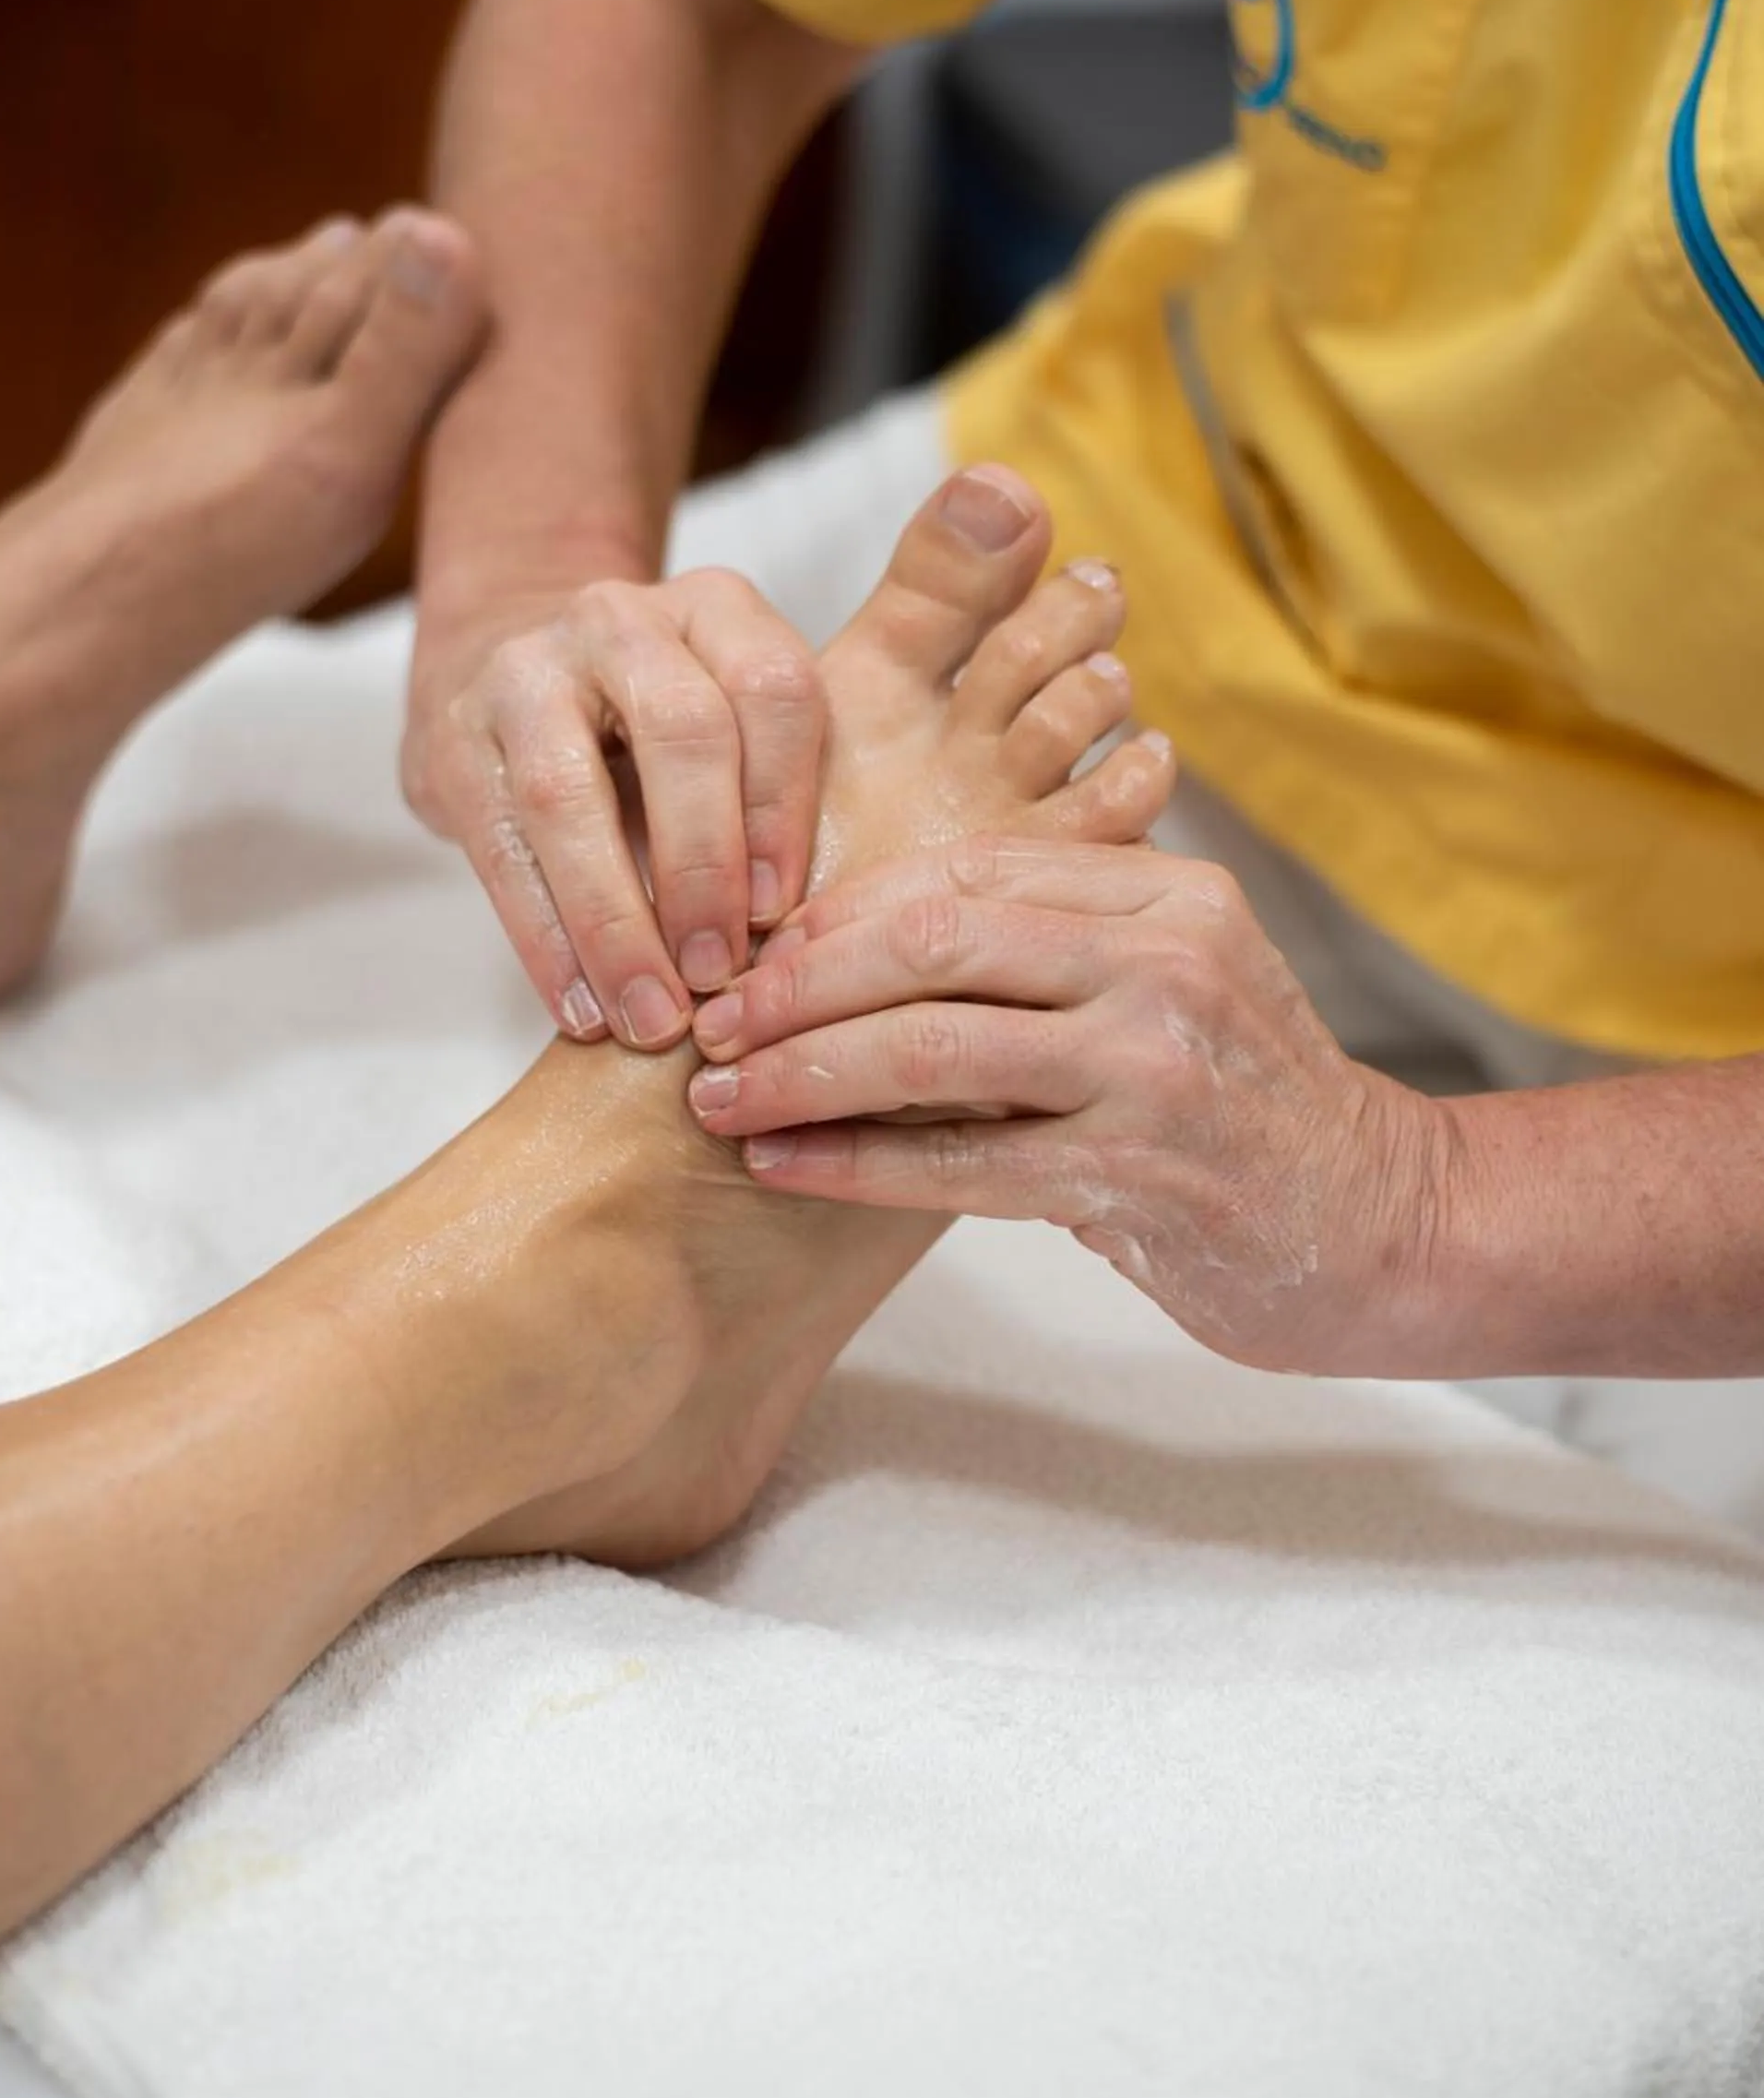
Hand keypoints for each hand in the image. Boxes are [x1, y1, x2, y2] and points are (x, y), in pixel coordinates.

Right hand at [404, 572, 824, 1047]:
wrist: (513, 681)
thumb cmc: (656, 737)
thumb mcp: (734, 729)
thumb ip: (770, 802)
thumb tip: (803, 948)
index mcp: (717, 608)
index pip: (773, 689)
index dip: (784, 808)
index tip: (784, 918)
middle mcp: (621, 620)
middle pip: (680, 730)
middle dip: (703, 866)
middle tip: (719, 976)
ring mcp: (526, 669)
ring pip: (568, 792)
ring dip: (615, 922)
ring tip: (650, 1017)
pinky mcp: (454, 738)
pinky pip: (502, 848)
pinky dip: (546, 940)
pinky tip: (581, 1008)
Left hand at [685, 837, 1453, 1372]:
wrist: (1388, 1223)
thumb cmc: (1245, 1104)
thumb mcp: (1170, 984)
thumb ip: (1049, 950)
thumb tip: (854, 949)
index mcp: (1164, 892)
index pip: (965, 874)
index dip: (838, 913)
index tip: (752, 953)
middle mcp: (1165, 960)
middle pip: (934, 942)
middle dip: (799, 984)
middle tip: (709, 1024)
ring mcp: (1158, 1068)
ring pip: (935, 1050)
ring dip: (804, 1076)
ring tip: (719, 1102)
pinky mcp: (1143, 1176)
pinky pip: (964, 1164)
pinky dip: (858, 1164)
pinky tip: (785, 1167)